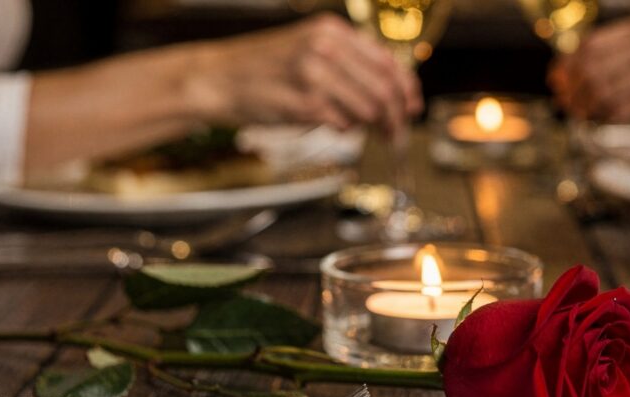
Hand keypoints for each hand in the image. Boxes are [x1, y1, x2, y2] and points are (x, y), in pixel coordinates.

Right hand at [192, 13, 421, 135]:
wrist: (217, 78)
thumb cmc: (264, 69)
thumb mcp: (308, 48)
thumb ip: (347, 63)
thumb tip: (392, 92)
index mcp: (331, 31)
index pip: (387, 62)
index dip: (406, 89)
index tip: (412, 107)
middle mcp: (325, 47)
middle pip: (384, 89)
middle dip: (397, 116)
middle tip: (396, 133)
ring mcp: (314, 74)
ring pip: (368, 109)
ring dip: (373, 127)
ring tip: (366, 132)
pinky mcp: (304, 102)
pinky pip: (343, 124)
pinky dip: (345, 130)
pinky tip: (334, 125)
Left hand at [551, 10, 629, 122]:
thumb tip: (593, 73)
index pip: (590, 45)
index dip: (569, 68)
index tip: (560, 85)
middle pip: (590, 69)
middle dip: (573, 92)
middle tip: (570, 109)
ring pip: (602, 91)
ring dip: (588, 110)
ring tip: (588, 120)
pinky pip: (623, 109)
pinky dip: (609, 120)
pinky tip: (608, 125)